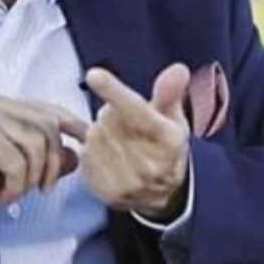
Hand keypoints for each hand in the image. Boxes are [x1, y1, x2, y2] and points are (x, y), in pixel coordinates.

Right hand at [0, 95, 88, 217]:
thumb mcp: (12, 170)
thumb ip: (42, 159)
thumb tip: (76, 156)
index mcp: (3, 108)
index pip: (48, 109)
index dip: (72, 123)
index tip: (87, 139)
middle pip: (48, 127)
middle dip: (53, 163)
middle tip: (41, 188)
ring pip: (35, 145)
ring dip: (32, 177)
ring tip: (15, 191)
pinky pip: (16, 162)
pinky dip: (15, 186)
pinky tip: (2, 194)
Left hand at [81, 63, 190, 220]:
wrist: (160, 194)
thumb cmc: (165, 147)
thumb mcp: (173, 119)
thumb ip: (169, 93)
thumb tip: (178, 69)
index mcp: (168, 140)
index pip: (137, 110)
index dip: (114, 91)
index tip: (93, 75)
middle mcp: (149, 164)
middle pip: (109, 117)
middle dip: (114, 113)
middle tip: (129, 126)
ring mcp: (126, 180)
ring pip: (96, 133)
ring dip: (103, 131)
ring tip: (122, 142)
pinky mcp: (105, 190)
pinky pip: (86, 153)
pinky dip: (94, 149)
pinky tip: (110, 156)